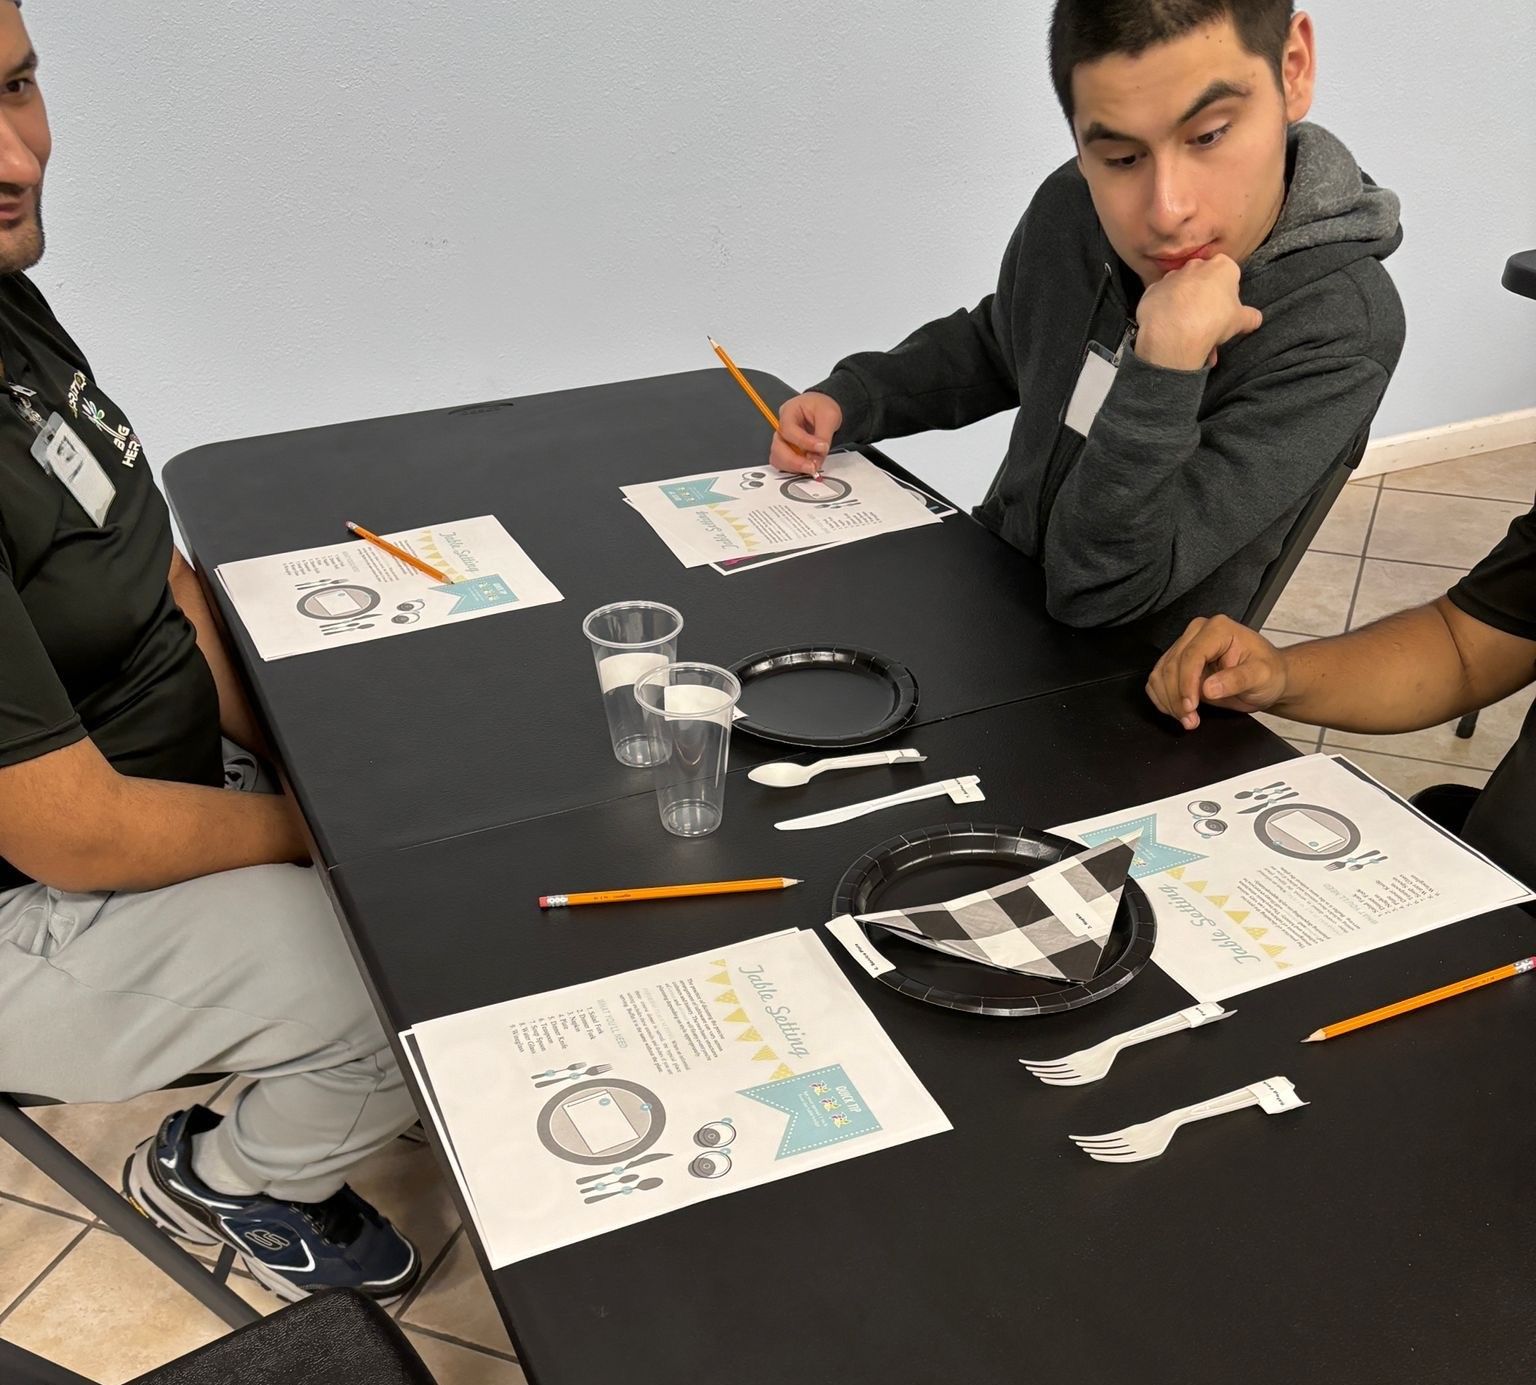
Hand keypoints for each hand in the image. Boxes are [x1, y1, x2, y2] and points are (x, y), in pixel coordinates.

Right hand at [770, 392, 841, 474]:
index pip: (789, 430)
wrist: (824, 410)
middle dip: (795, 461)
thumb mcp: (829, 415)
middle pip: (778, 448)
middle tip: (813, 467)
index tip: (822, 447)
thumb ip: (823, 436)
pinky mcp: (787, 452)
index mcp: (788, 412)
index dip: (805, 442)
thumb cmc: (822, 407)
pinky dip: (795, 469)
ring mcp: (782, 441)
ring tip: (812, 468)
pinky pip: (785, 464)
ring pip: (779, 459)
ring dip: (794, 467)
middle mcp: (781, 428)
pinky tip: (808, 468)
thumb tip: (817, 458)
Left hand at [1135, 254, 1262, 370]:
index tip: (1226, 312)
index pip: (1230, 276)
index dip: (1229, 296)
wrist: (1175, 332)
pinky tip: (1170, 330)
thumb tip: (1255, 318)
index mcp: (1222, 265)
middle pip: (1204, 282)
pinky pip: (1162, 301)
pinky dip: (1166, 312)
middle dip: (1205, 301)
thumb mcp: (1240, 321)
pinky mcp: (1151, 291)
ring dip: (1185, 308)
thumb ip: (1250, 317)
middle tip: (1207, 324)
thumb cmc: (1213, 321)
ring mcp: (1170, 277)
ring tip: (1187, 333)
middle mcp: (1195, 265)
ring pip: (1182, 292)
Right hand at [1146, 616, 1289, 730]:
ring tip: (1187, 719)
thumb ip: (1236, 680)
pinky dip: (1163, 699)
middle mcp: (1197, 633)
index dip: (1186, 684)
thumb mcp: (1261, 676)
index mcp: (1218, 629)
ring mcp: (1185, 647)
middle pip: (1171, 666)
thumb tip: (1208, 688)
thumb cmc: (1268, 673)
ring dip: (1168, 701)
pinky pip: (1158, 681)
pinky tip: (1178, 711)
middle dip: (1176, 697)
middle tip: (1190, 720)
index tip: (1190, 707)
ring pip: (1160, 674)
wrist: (1268, 679)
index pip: (1191, 655)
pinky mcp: (1177, 663)